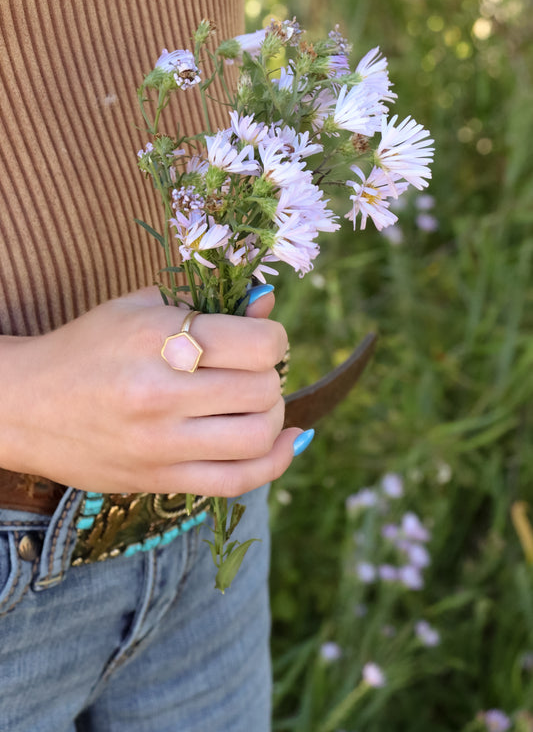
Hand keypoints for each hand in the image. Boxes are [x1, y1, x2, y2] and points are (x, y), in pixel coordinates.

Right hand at [0, 287, 302, 494]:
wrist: (22, 405)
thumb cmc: (84, 347)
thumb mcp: (139, 308)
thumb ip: (209, 304)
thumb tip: (268, 303)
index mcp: (159, 338)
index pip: (260, 344)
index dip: (274, 338)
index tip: (262, 340)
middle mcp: (163, 392)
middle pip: (263, 390)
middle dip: (270, 376)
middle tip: (251, 372)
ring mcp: (161, 444)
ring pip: (257, 437)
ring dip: (272, 416)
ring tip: (255, 404)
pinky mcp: (159, 480)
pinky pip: (236, 481)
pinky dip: (273, 463)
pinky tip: (284, 441)